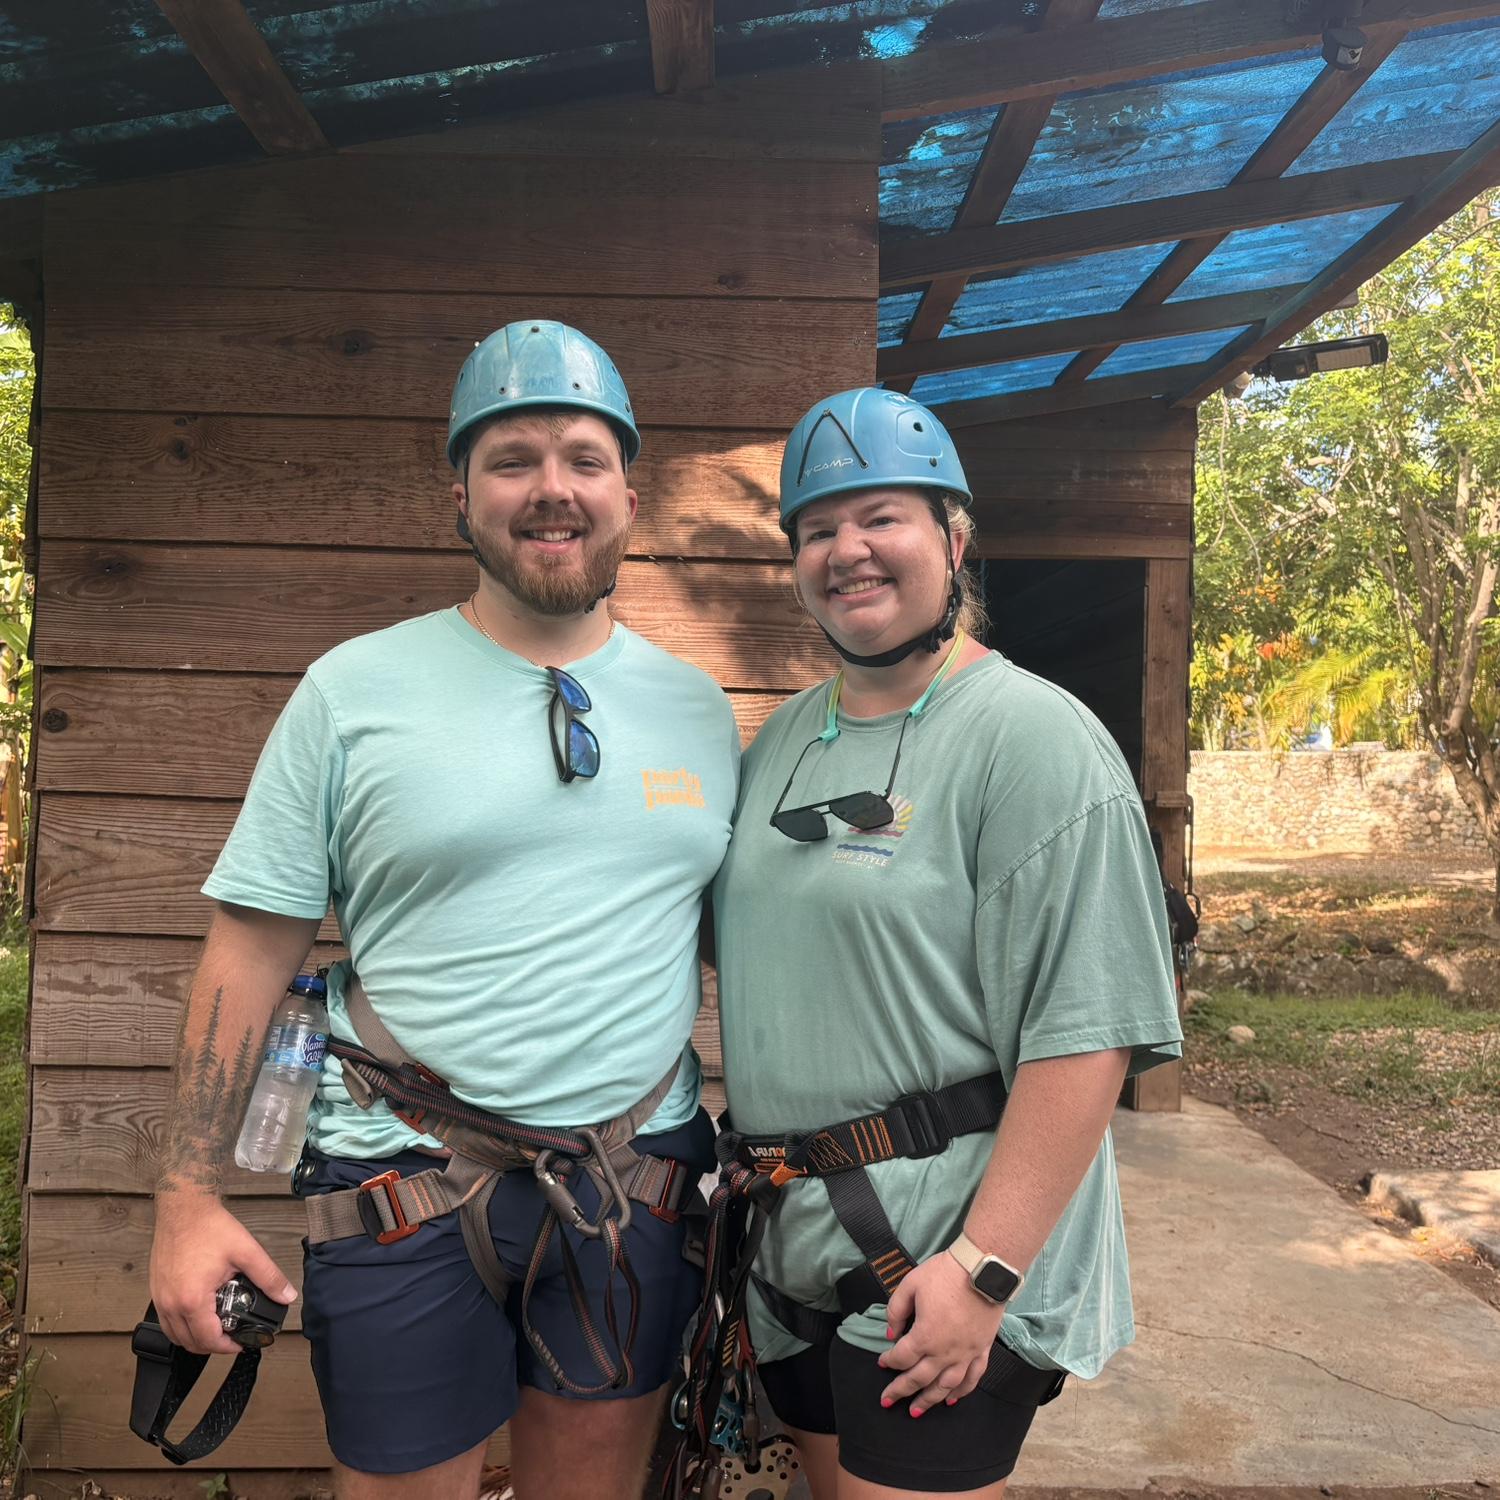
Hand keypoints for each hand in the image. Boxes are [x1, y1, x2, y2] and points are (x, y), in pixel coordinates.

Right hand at [149, 1191, 296, 1355]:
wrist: (184, 1207)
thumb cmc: (209, 1227)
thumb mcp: (247, 1252)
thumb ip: (269, 1276)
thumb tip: (286, 1295)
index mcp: (192, 1300)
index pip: (208, 1340)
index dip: (228, 1346)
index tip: (242, 1341)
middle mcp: (171, 1304)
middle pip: (189, 1343)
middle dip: (213, 1344)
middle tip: (232, 1335)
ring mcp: (160, 1298)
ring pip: (175, 1335)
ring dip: (195, 1337)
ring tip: (217, 1325)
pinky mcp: (156, 1290)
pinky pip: (166, 1320)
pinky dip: (182, 1324)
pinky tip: (200, 1311)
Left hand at [876, 1250, 1003, 1416]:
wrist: (983, 1269)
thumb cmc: (944, 1274)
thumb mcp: (910, 1284)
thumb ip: (896, 1310)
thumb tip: (891, 1333)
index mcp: (924, 1336)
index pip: (901, 1357)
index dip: (888, 1361)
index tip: (881, 1361)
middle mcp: (944, 1352)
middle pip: (919, 1379)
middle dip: (900, 1391)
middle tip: (887, 1401)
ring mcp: (965, 1354)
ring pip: (945, 1386)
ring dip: (929, 1400)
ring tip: (916, 1411)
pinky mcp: (982, 1350)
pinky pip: (972, 1379)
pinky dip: (961, 1392)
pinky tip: (952, 1399)